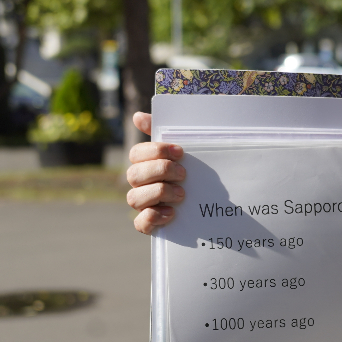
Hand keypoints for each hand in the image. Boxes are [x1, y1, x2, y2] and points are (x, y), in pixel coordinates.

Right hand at [126, 112, 185, 234]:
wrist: (208, 202)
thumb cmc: (190, 171)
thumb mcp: (182, 151)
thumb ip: (162, 131)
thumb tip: (137, 116)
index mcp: (145, 164)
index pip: (137, 153)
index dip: (156, 151)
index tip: (180, 152)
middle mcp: (139, 184)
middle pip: (134, 175)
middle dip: (160, 171)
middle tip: (183, 174)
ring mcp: (142, 205)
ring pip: (133, 198)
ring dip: (159, 193)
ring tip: (181, 194)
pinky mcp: (148, 224)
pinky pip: (140, 224)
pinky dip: (154, 217)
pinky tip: (172, 212)